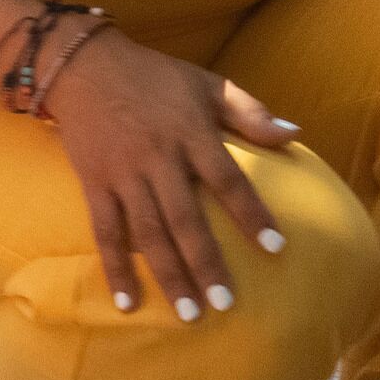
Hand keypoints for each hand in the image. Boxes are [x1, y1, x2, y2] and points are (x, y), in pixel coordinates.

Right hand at [38, 28, 296, 321]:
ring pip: (149, 232)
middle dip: (206, 263)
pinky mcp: (94, 183)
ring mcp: (124, 173)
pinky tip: (127, 302)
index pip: (228, 179)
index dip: (252, 214)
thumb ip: (251, 112)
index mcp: (191, 132)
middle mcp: (158, 157)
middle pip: (186, 218)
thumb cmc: (155, 77)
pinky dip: (116, 267)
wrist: (83, 66)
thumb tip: (296, 135)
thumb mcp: (207, 83)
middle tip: (226, 304)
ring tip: (190, 314)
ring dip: (169, 274)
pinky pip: (105, 231)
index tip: (276, 247)